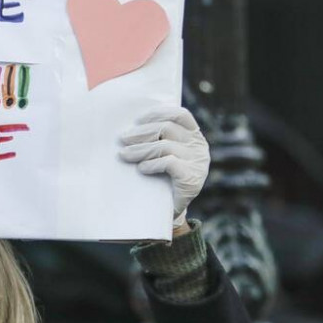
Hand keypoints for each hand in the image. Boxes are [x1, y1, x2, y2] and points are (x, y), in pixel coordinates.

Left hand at [118, 106, 209, 226]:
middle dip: (141, 132)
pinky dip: (152, 164)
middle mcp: (199, 146)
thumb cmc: (160, 175)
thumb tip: (129, 126)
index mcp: (193, 135)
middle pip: (167, 128)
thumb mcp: (161, 152)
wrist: (169, 209)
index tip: (137, 120)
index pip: (179, 114)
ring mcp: (198, 162)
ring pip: (164, 146)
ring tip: (124, 155)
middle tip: (122, 139)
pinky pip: (169, 163)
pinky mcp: (192, 179)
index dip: (157, 113)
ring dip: (140, 149)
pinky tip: (141, 168)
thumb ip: (155, 137)